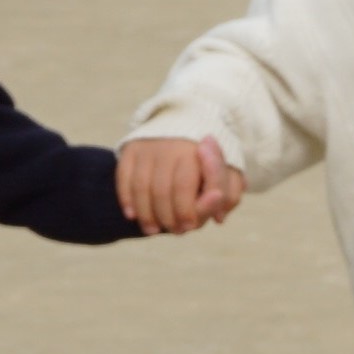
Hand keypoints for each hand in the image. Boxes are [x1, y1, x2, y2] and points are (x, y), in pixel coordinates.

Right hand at [116, 136, 244, 234]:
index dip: (186, 210)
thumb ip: (229, 194)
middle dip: (169, 217)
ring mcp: (149, 147)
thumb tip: (218, 217)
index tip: (191, 226)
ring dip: (146, 214)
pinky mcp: (132, 149)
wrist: (183, 124)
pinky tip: (132, 215)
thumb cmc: (208, 159)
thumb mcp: (229, 172)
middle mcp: (171, 145)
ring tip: (152, 230)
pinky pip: (124, 178)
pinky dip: (127, 199)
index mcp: (199, 149)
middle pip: (163, 191)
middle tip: (175, 230)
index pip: (187, 186)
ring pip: (142, 188)